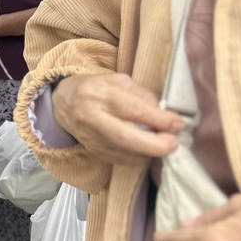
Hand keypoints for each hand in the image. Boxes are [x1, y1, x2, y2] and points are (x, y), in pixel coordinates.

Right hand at [51, 73, 182, 165]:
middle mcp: (92, 117)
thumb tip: (164, 113)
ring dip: (149, 153)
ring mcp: (90, 137)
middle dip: (155, 144)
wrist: (63, 102)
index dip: (159, 119)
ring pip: (124, 153)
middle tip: (173, 143)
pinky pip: (120, 160)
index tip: (177, 123)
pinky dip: (138, 158)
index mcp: (99, 94)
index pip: (132, 109)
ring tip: (162, 145)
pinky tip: (145, 150)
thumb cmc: (95, 88)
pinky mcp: (92, 150)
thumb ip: (141, 95)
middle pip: (125, 137)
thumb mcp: (117, 81)